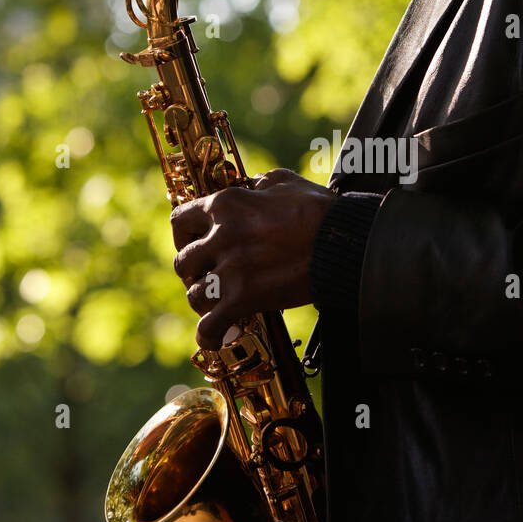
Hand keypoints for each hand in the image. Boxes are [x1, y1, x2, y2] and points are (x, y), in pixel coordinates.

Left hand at [170, 168, 336, 349]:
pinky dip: (209, 335)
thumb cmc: (319, 211)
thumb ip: (258, 184)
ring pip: (194, 295)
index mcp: (226, 205)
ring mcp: (231, 270)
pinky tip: (213, 339)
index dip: (183, 236)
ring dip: (204, 301)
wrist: (343, 243)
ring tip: (216, 304)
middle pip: (183, 262)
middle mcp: (221, 236)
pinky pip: (211, 325)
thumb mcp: (285, 182)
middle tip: (206, 277)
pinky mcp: (244, 298)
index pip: (179, 220)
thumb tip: (250, 188)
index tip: (193, 244)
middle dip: (193, 272)